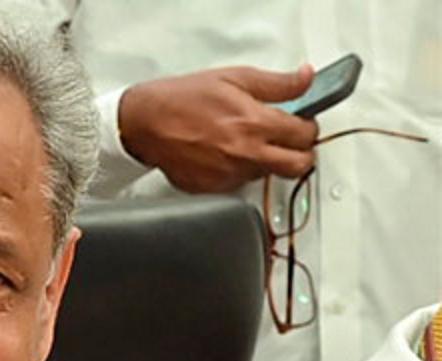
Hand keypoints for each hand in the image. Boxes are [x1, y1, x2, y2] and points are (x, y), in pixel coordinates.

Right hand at [118, 65, 318, 192]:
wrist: (144, 123)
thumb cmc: (181, 99)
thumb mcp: (234, 78)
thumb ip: (276, 83)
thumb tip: (304, 79)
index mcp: (254, 124)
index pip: (305, 135)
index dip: (308, 127)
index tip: (302, 124)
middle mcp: (244, 154)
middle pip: (298, 166)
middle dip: (302, 154)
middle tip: (291, 143)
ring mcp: (227, 176)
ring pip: (266, 175)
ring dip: (265, 161)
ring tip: (246, 142)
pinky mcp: (211, 189)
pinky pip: (237, 184)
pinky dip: (237, 171)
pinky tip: (224, 154)